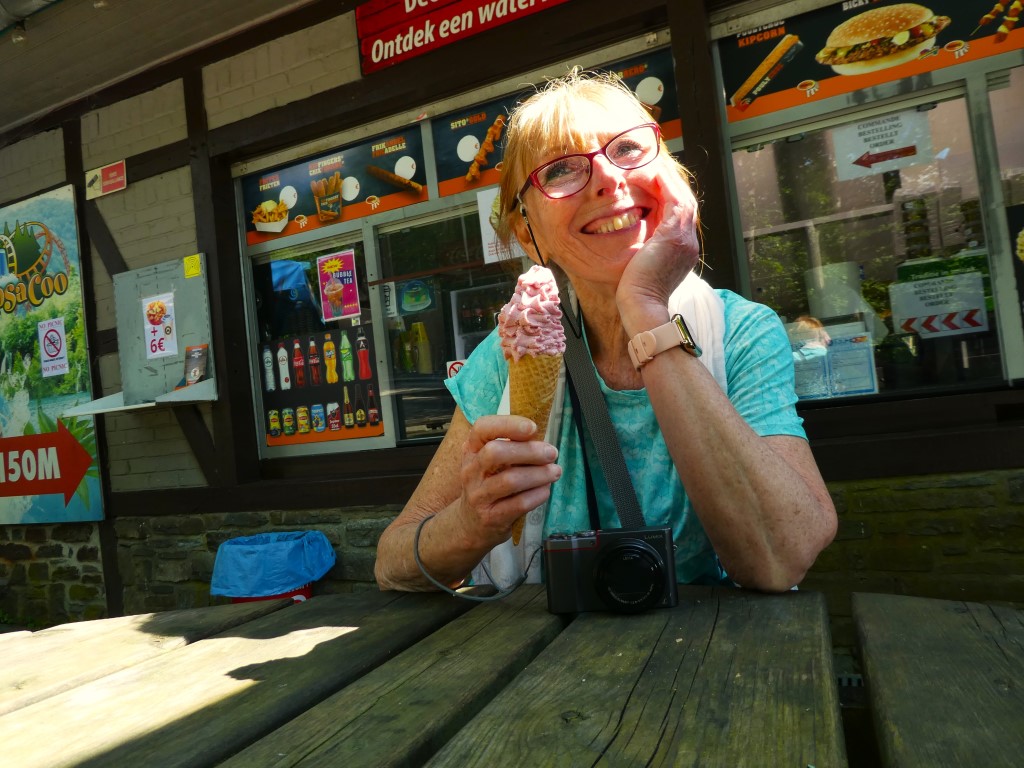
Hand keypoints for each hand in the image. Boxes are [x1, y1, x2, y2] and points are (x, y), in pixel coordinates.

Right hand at [456, 415, 560, 542]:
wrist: (470, 525)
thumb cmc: (488, 486)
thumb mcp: (489, 463)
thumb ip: (510, 448)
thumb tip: (540, 438)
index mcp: (472, 450)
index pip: (482, 428)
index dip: (508, 424)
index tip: (532, 428)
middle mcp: (471, 471)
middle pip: (496, 453)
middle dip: (529, 451)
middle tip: (551, 453)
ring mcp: (478, 496)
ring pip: (510, 480)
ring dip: (538, 474)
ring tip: (555, 471)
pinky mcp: (490, 517)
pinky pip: (518, 504)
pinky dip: (537, 495)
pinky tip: (545, 490)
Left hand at [617, 170, 700, 332]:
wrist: (641, 307)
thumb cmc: (635, 293)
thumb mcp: (643, 267)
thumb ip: (647, 250)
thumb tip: (638, 241)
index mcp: (683, 250)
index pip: (680, 215)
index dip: (667, 196)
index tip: (650, 185)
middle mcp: (689, 243)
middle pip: (685, 201)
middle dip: (668, 183)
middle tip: (650, 169)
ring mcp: (685, 239)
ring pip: (682, 196)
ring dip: (664, 179)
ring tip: (646, 167)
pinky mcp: (674, 236)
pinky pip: (673, 199)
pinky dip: (661, 184)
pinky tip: (646, 175)